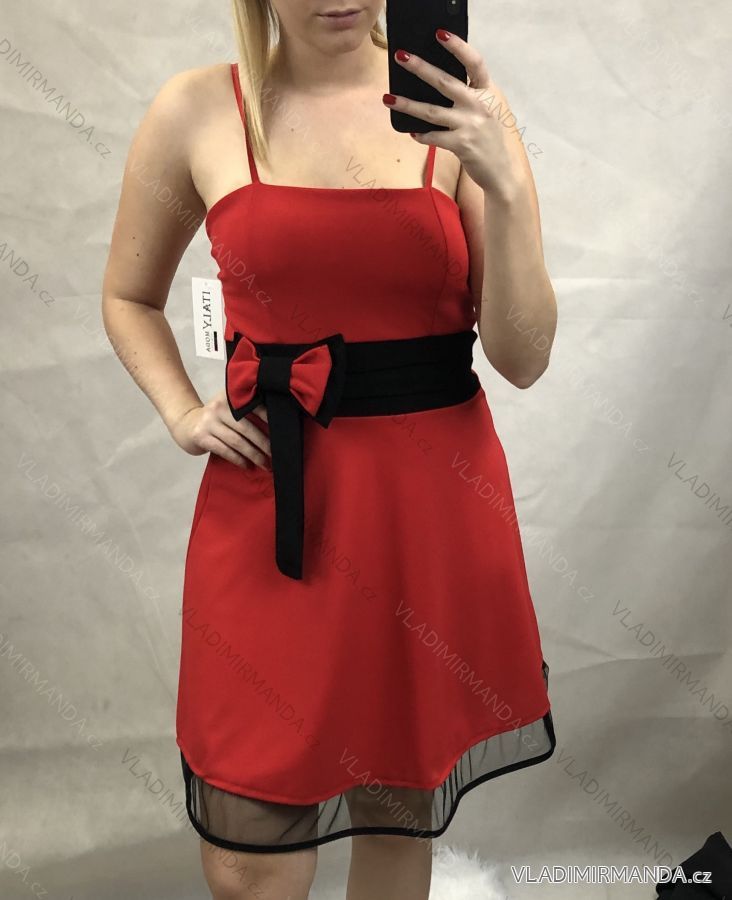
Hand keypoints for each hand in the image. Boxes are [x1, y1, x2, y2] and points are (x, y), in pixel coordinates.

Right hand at [170, 389, 271, 469]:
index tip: (282, 430)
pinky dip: (238, 459)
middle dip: (263, 443)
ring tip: (265, 464)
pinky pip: (225, 450)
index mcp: (230, 396)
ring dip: (253, 455)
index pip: (254, 405)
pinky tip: (247, 465)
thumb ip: (247, 409)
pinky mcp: (202, 436)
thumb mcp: (229, 407)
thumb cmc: (216, 419)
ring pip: (237, 441)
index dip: (269, 417)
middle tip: (276, 454)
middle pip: (247, 428)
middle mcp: (219, 406)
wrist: (186, 424)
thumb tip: (276, 425)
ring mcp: (209, 421)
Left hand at [383, 31, 523, 197]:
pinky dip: (421, 135)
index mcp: (487, 91)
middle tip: (400, 57)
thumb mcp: (486, 110)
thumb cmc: (489, 139)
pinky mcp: (461, 144)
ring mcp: (470, 125)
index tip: (439, 34)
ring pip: (431, 111)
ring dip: (407, 104)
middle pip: (445, 82)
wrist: (501, 171)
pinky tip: (412, 132)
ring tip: (388, 98)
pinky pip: (434, 137)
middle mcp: (480, 105)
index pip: (474, 62)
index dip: (458, 46)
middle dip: (420, 68)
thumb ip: (469, 96)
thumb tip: (436, 84)